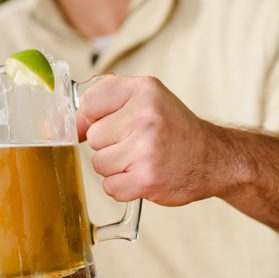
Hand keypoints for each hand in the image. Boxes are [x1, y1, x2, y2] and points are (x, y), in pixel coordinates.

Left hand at [76, 75, 219, 206]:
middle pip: (93, 137)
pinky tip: (145, 175)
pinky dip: (124, 187)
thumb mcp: (144, 100)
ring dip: (117, 168)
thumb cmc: (172, 129)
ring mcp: (146, 148)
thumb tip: (65, 126)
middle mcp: (145, 115)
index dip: (96, 118)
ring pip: (99, 164)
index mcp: (143, 90)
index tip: (117, 124)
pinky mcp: (147, 178)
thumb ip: (103, 105)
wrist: (213, 158)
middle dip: (110, 145)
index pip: (88, 103)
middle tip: (138, 144)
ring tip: (142, 160)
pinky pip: (110, 187)